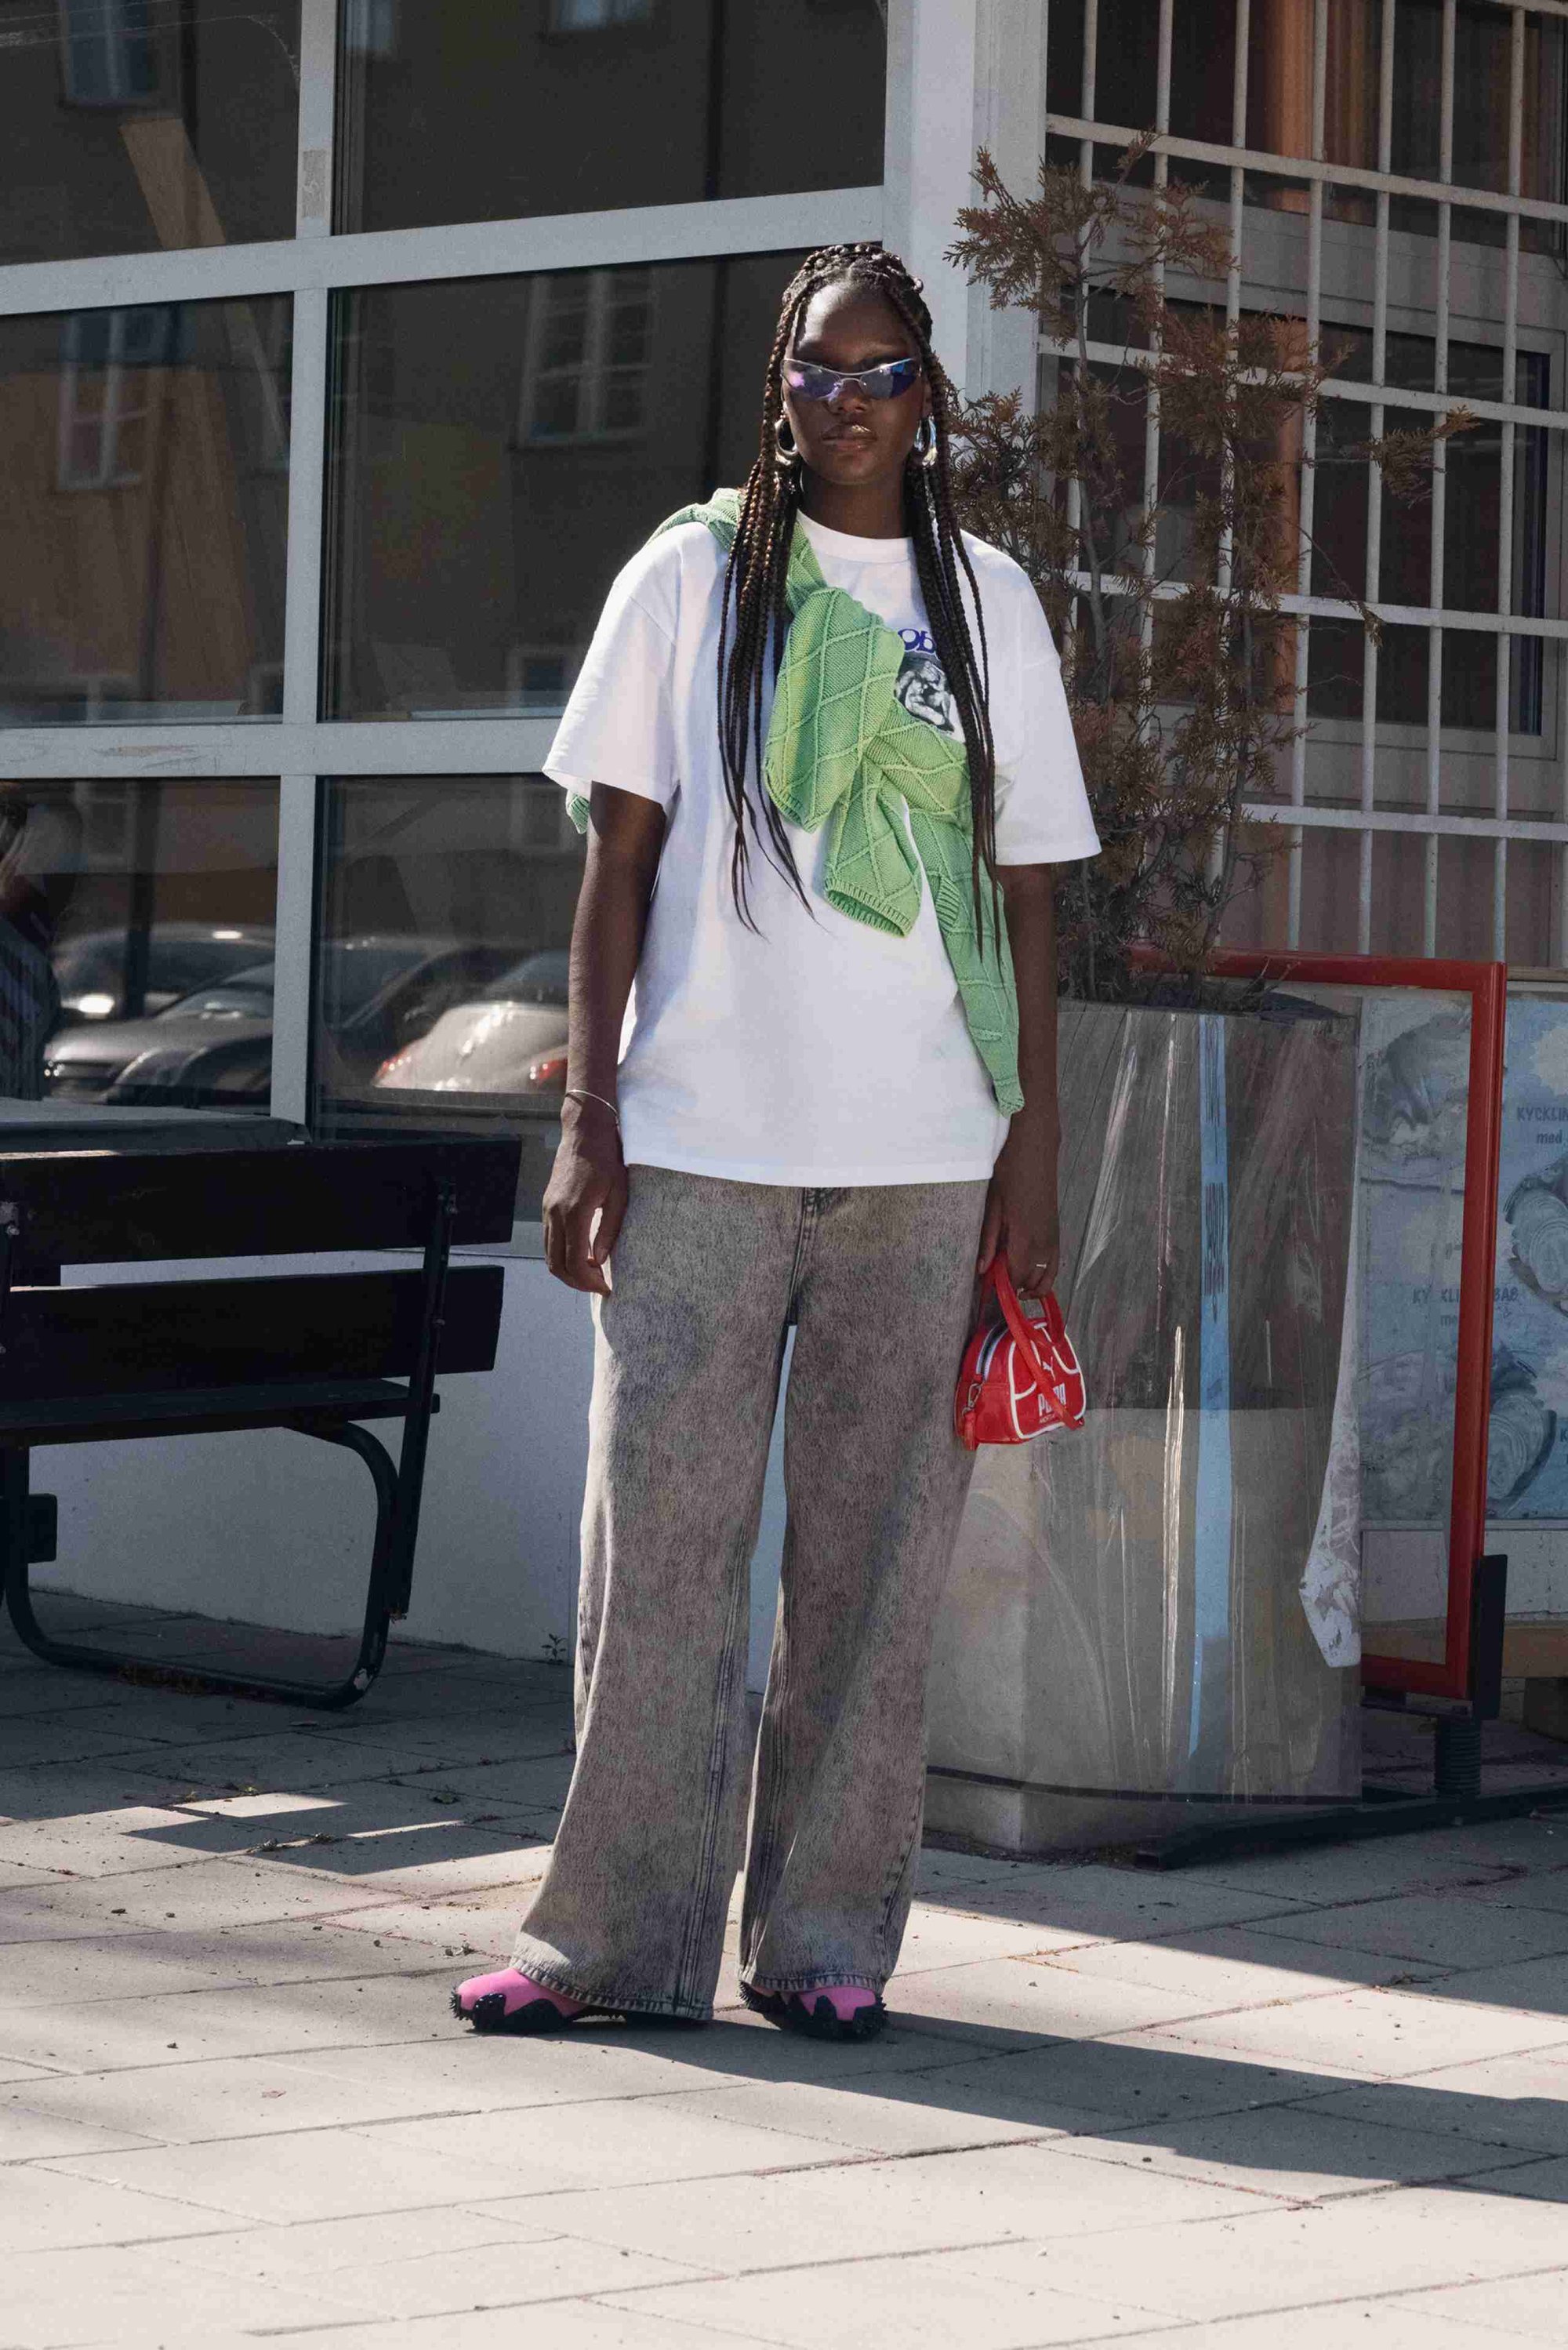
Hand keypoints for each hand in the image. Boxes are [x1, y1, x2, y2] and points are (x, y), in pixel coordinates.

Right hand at [542, 1097, 627, 1295]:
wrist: (584, 1133)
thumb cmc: (607, 1161)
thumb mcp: (619, 1195)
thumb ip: (610, 1229)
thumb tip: (600, 1259)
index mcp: (575, 1212)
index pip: (575, 1261)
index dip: (589, 1281)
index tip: (605, 1287)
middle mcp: (555, 1213)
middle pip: (557, 1264)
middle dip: (577, 1283)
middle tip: (598, 1286)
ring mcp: (548, 1210)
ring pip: (549, 1255)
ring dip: (568, 1271)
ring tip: (591, 1274)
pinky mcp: (547, 1206)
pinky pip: (548, 1241)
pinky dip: (561, 1256)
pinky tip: (582, 1255)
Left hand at [977, 1114, 1059, 1297]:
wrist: (1036, 1144)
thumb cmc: (1011, 1168)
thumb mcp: (994, 1204)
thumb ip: (989, 1239)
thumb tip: (982, 1269)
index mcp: (1026, 1234)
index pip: (1017, 1275)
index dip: (1004, 1288)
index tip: (990, 1293)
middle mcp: (1045, 1239)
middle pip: (1036, 1279)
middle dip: (1019, 1290)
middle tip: (999, 1291)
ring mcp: (1054, 1233)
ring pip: (1050, 1273)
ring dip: (1034, 1285)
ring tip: (1015, 1288)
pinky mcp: (1057, 1226)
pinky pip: (1054, 1259)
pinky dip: (1044, 1271)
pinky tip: (1027, 1269)